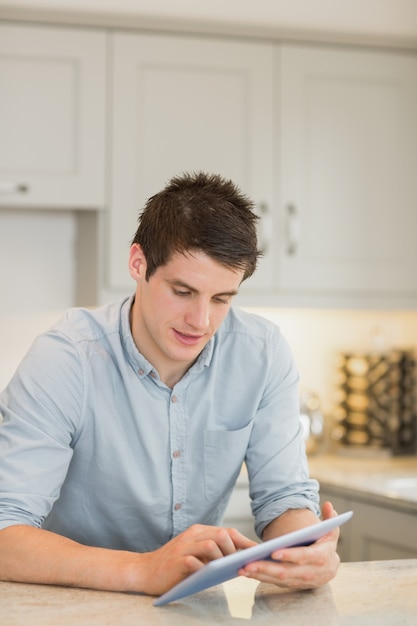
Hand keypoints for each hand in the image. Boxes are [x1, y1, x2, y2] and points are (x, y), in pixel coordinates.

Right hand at [138, 524, 256, 595]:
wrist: (145, 571)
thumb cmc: (174, 566)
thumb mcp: (196, 555)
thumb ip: (213, 554)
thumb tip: (239, 561)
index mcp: (199, 531)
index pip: (227, 531)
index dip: (245, 541)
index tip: (258, 552)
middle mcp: (193, 535)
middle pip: (222, 533)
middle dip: (236, 549)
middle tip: (241, 564)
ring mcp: (184, 546)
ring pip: (211, 543)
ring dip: (223, 558)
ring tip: (228, 569)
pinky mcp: (177, 560)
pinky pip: (195, 561)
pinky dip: (205, 568)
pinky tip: (210, 575)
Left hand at [238, 502, 339, 589]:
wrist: (330, 568)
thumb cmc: (326, 546)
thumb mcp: (331, 532)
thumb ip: (330, 519)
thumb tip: (328, 505)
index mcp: (321, 557)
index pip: (304, 557)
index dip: (290, 555)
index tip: (274, 551)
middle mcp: (310, 572)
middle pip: (286, 571)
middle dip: (267, 568)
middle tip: (249, 563)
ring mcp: (299, 580)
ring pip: (278, 579)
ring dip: (260, 574)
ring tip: (243, 568)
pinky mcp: (291, 584)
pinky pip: (274, 582)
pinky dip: (260, 578)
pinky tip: (247, 572)